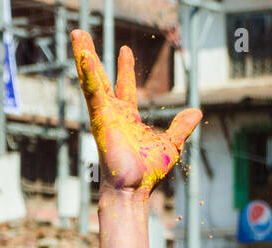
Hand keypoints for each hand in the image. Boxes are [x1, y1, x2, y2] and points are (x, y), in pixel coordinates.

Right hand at [72, 30, 199, 199]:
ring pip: (91, 80)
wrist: (134, 190)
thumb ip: (180, 126)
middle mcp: (112, 115)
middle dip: (91, 57)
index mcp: (127, 119)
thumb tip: (195, 111)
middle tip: (81, 35)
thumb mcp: (171, 144)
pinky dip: (87, 74)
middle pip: (100, 78)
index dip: (124, 69)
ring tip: (76, 33)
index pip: (124, 87)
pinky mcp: (100, 119)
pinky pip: (93, 92)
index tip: (125, 50)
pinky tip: (83, 55)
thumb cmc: (147, 174)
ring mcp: (103, 115)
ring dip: (84, 56)